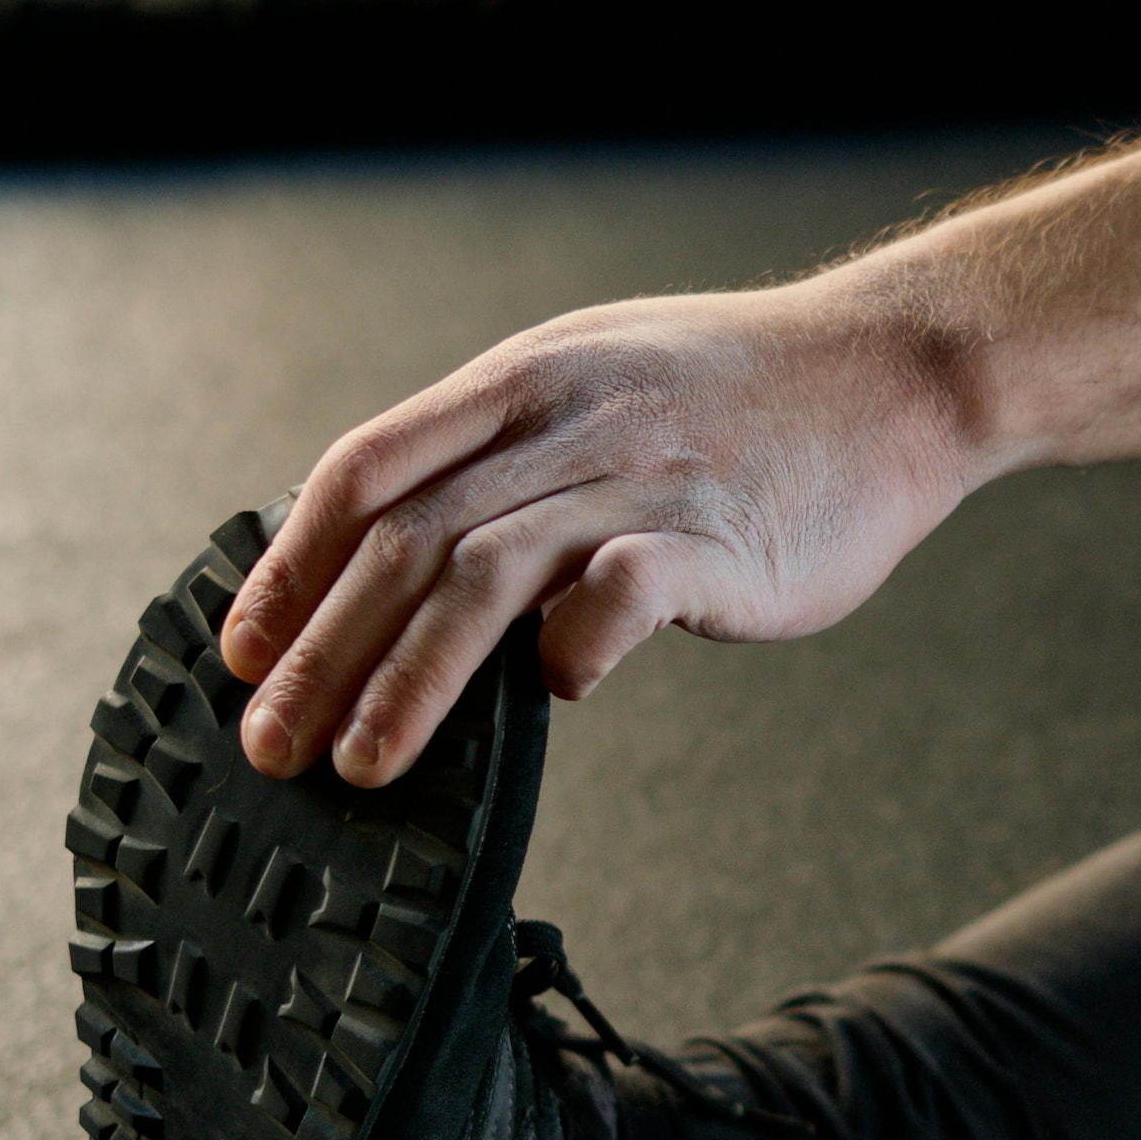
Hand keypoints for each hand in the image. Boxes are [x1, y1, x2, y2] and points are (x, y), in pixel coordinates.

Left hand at [217, 281, 982, 783]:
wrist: (897, 373)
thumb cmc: (742, 395)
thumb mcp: (597, 379)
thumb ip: (504, 454)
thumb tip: (404, 547)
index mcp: (521, 382)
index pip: (366, 470)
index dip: (291, 566)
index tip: (243, 653)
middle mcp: (564, 424)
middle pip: (403, 540)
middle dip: (321, 652)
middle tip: (270, 745)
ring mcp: (639, 478)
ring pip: (483, 577)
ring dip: (407, 680)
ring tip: (361, 766)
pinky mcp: (717, 540)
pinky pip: (618, 595)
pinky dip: (569, 648)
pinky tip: (550, 694)